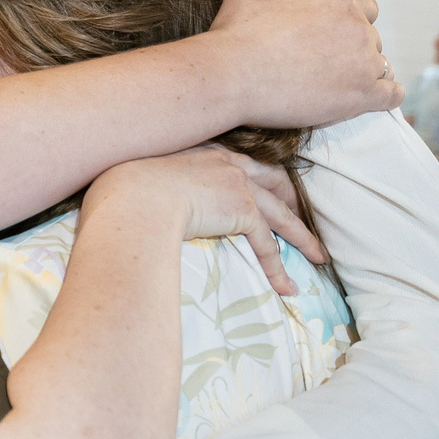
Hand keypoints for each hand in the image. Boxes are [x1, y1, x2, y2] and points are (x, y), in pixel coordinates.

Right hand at [90, 144, 321, 294]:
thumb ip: (151, 182)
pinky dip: (279, 268)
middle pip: (274, 181)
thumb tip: (136, 199)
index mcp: (204, 151)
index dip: (260, 177)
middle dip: (291, 200)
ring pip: (282, 214)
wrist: (131, 197)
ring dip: (303, 238)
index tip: (269, 189)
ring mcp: (238, 185)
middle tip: (301, 218)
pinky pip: (268, 244)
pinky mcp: (242, 211)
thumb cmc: (120, 190)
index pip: (243, 162)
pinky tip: (287, 287)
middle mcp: (227, 163)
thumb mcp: (138, 175)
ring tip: (318, 257)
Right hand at [207, 0, 396, 128]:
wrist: (230, 77)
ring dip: (363, 73)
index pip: (366, 9)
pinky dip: (386, 96)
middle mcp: (359, 30)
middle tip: (320, 63)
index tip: (327, 36)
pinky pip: (393, 96)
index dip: (348, 22)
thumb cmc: (238, 31)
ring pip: (380, 67)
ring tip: (335, 83)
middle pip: (371, 40)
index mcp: (340, 1)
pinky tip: (372, 97)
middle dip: (351, 50)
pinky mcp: (362, 97)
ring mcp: (364, 65)